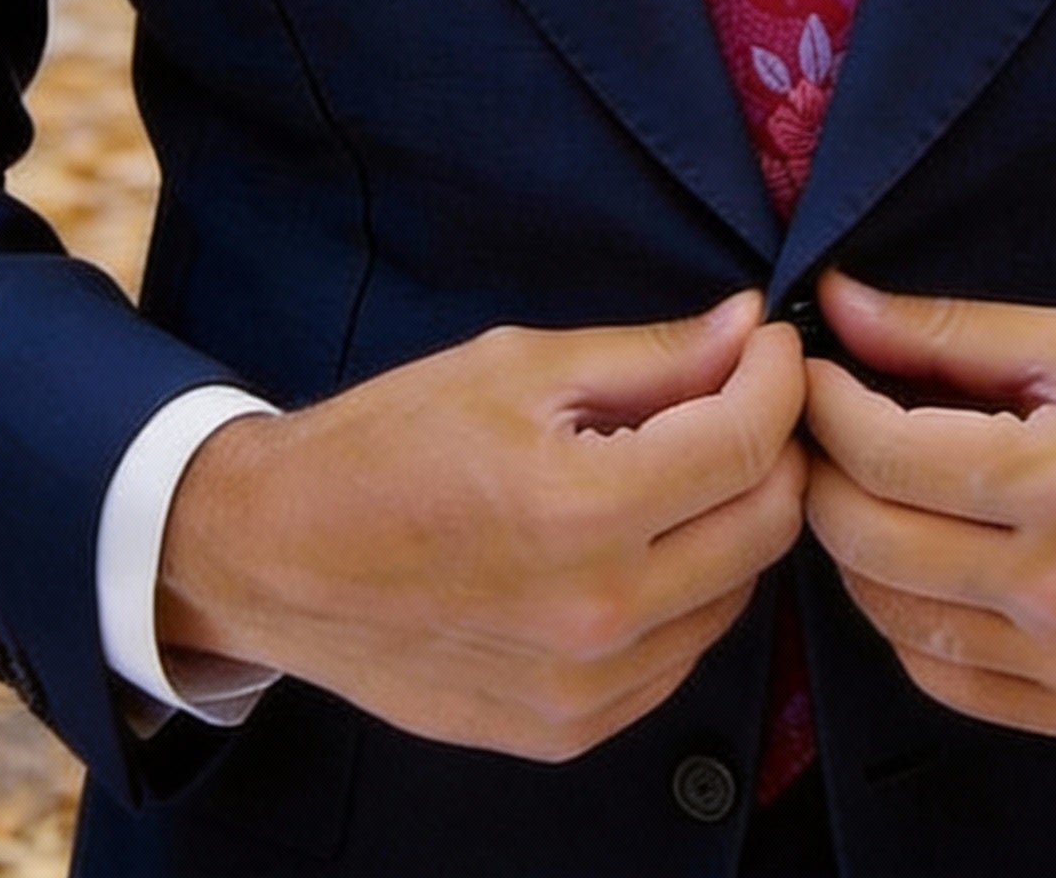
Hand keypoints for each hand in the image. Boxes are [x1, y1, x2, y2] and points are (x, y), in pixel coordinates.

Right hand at [157, 291, 805, 761]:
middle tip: (747, 395)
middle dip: (777, 444)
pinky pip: (682, 653)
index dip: (779, 378)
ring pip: (738, 593)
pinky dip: (691, 589)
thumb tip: (748, 326)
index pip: (747, 442)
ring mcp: (585, 688)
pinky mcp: (567, 729)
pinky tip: (647, 539)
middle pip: (767, 524)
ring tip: (689, 463)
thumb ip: (651, 355)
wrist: (275, 557)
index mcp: (581, 510)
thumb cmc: (387, 445)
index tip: (771, 344)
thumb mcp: (518, 367)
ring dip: (738, 519)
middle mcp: (596, 613)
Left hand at [802, 273, 1055, 744]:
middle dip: (823, 472)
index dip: (825, 403)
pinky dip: (911, 622)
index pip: (882, 453)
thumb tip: (842, 303)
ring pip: (893, 619)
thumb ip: (955, 331)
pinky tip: (923, 563)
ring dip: (857, 548)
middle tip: (825, 426)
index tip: (813, 369)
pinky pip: (948, 680)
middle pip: (868, 540)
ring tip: (869, 487)